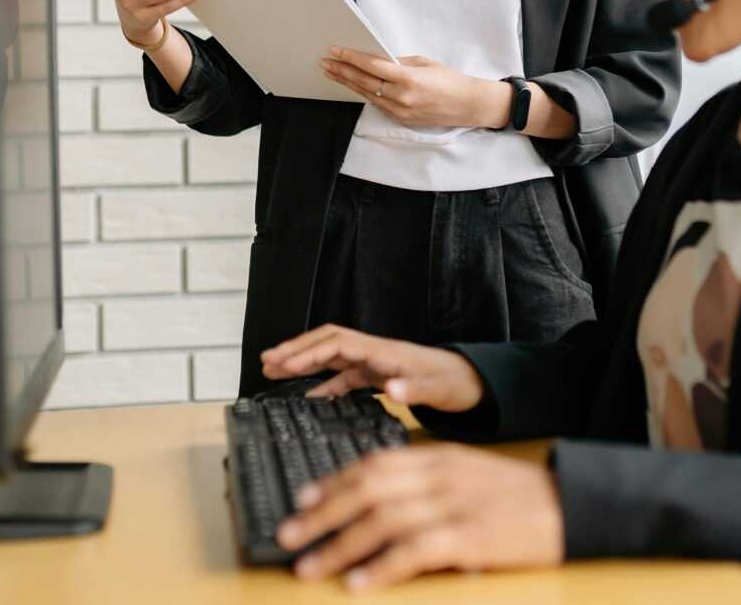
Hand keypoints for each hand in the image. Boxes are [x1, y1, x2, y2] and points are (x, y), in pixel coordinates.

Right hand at [260, 324, 483, 412]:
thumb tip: (391, 390)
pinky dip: (323, 384)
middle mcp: (376, 352)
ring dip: (303, 362)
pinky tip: (308, 398)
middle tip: (266, 360)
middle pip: (328, 342)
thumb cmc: (456, 382)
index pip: (338, 343)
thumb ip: (413, 389)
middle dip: (296, 349)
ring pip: (331, 357)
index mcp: (384, 352)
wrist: (475, 382)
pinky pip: (343, 376)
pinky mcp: (379, 375)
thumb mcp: (436, 389)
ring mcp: (376, 363)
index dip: (309, 351)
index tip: (284, 363)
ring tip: (274, 370)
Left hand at [277, 445, 564, 591]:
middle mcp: (440, 475)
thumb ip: (427, 480)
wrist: (566, 502)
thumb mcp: (467, 474)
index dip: (333, 482)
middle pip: (368, 488)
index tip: (303, 500)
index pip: (373, 464)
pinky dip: (383, 567)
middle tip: (288, 535)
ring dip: (340, 544)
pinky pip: (416, 551)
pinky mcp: (470, 536)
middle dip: (323, 513)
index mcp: (438, 457)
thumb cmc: (515, 494)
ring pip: (382, 519)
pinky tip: (359, 583)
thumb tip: (380, 501)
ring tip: (310, 567)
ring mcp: (454, 504)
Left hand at [320, 47, 508, 127]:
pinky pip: (377, 104)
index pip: (371, 66)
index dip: (351, 58)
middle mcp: (401, 97)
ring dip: (348, 83)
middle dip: (342, 71)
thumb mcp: (424, 63)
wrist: (467, 105)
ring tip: (333, 73)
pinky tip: (354, 85)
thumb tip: (377, 58)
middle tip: (326, 62)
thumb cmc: (449, 79)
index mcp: (407, 78)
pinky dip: (364, 93)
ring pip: (367, 94)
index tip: (335, 51)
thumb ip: (398, 62)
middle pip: (363, 82)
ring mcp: (400, 111)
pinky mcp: (401, 119)